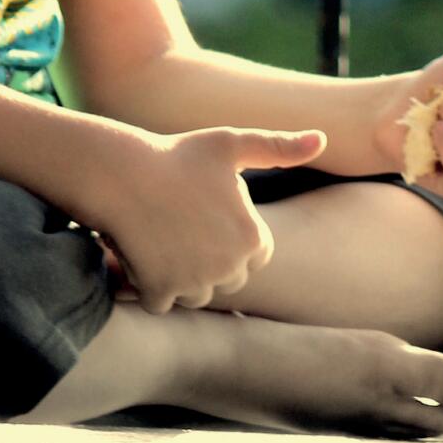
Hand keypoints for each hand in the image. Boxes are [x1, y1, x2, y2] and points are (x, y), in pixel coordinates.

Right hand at [97, 126, 324, 313]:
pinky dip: (150, 287)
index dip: (230, 238)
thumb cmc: (177, 155)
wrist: (121, 173)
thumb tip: (321, 139)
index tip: (206, 217)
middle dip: (207, 262)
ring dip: (179, 278)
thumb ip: (278, 147)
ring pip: (195, 295)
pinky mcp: (161, 291)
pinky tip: (140, 257)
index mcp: (252, 237)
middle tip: (178, 227)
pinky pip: (161, 303)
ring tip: (160, 240)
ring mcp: (195, 282)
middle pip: (227, 280)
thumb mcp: (230, 144)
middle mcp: (230, 266)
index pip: (255, 256)